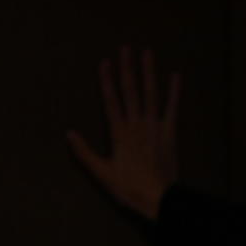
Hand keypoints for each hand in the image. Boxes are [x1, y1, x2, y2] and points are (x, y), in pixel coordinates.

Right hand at [66, 46, 179, 221]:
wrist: (159, 198)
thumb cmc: (128, 187)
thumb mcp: (101, 173)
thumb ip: (84, 152)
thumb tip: (69, 133)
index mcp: (119, 133)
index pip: (111, 101)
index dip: (107, 81)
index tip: (104, 62)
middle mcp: (137, 124)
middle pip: (131, 91)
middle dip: (127, 68)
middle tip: (125, 48)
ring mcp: (155, 126)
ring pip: (151, 94)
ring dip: (149, 72)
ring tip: (147, 53)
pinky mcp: (170, 132)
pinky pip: (172, 108)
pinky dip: (174, 92)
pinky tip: (175, 76)